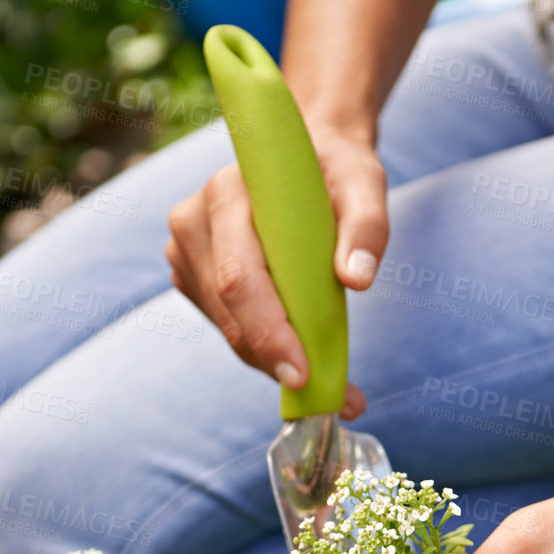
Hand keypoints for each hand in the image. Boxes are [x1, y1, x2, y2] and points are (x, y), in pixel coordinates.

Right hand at [165, 125, 387, 417]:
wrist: (302, 156)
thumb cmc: (335, 170)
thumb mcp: (365, 183)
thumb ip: (367, 225)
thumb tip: (357, 280)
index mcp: (228, 194)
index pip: (240, 279)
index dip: (270, 331)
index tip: (304, 373)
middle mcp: (194, 221)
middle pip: (230, 312)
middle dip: (277, 358)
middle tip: (329, 397)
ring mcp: (186, 251)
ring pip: (228, 328)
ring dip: (273, 359)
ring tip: (329, 378)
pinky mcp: (192, 275)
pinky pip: (228, 326)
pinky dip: (264, 347)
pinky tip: (299, 348)